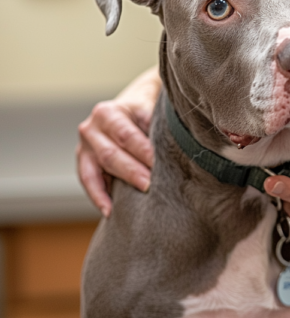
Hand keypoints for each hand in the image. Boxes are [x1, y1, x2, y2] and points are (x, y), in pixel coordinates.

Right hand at [76, 67, 159, 215]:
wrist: (129, 106)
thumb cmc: (144, 111)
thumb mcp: (150, 110)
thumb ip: (156, 126)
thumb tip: (178, 146)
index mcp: (108, 113)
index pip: (127, 136)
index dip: (143, 152)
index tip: (159, 165)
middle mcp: (91, 129)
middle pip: (111, 155)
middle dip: (132, 172)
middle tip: (150, 186)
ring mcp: (84, 146)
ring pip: (95, 171)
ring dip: (116, 187)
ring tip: (134, 201)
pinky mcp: (83, 161)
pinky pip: (87, 182)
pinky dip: (98, 197)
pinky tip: (109, 211)